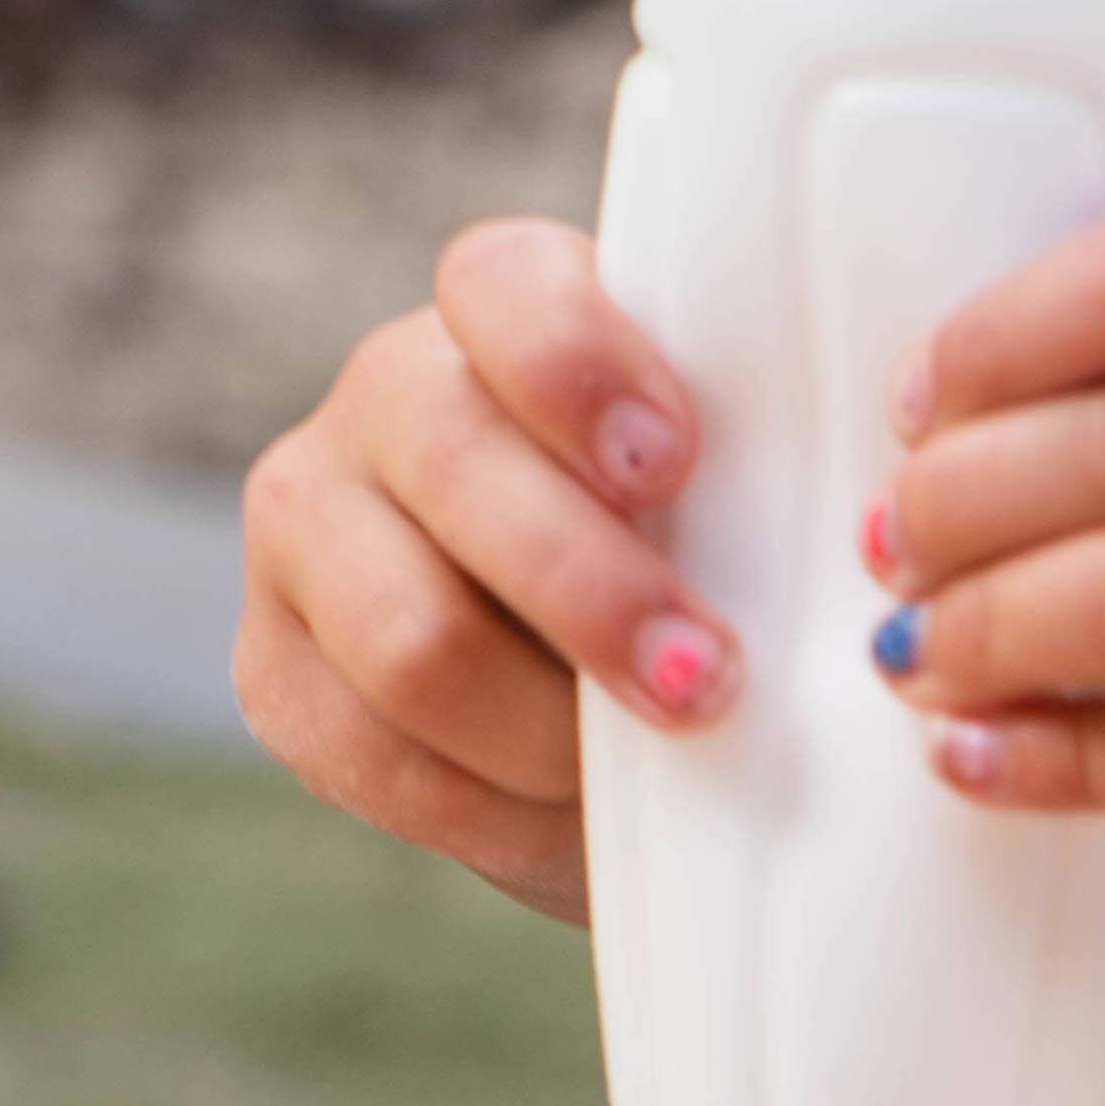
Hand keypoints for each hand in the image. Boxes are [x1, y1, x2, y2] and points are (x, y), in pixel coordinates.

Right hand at [237, 219, 743, 926]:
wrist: (622, 728)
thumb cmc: (715, 586)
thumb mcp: (746, 517)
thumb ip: (759, 493)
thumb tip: (830, 553)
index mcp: (504, 314)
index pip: (505, 289)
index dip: (579, 371)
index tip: (675, 465)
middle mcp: (387, 397)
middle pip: (456, 471)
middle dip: (593, 594)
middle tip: (708, 682)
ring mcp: (306, 530)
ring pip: (410, 638)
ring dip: (551, 727)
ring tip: (650, 763)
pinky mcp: (274, 670)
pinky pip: (378, 756)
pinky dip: (496, 810)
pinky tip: (571, 816)